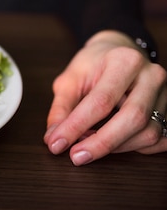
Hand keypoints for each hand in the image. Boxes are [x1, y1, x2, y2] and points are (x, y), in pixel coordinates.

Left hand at [43, 30, 166, 164]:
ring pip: (149, 133)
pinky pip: (160, 140)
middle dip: (102, 143)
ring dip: (116, 148)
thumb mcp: (70, 80)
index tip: (57, 144)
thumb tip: (53, 139)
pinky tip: (114, 145)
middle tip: (76, 157)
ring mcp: (166, 93)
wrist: (119, 53)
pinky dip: (135, 148)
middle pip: (133, 118)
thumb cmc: (93, 66)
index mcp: (124, 61)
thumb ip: (61, 109)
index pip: (102, 100)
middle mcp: (151, 75)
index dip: (77, 126)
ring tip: (89, 147)